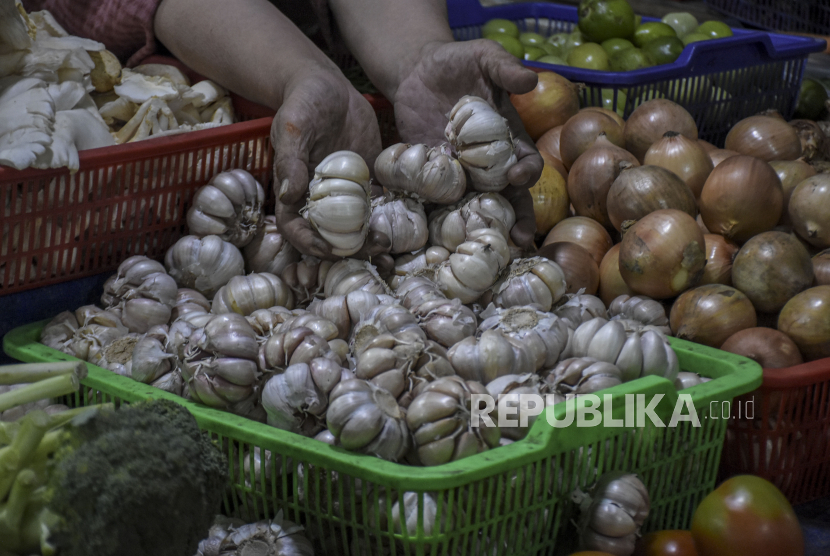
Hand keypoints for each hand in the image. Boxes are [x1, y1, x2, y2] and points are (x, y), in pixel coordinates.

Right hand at [272, 68, 390, 261]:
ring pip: (356, 227)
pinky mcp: (368, 182)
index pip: (296, 228)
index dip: (309, 243)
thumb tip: (288, 196)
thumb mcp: (293, 128)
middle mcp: (320, 199)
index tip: (329, 250)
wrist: (329, 87)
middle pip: (330, 236)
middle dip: (350, 250)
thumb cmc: (302, 103)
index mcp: (294, 191)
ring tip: (390, 248)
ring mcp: (346, 193)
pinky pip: (378, 205)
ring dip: (371, 241)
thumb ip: (290, 162)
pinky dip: (390, 218)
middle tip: (374, 251)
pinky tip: (407, 225)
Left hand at [392, 39, 543, 247]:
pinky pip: (438, 199)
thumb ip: (505, 69)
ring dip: (481, 226)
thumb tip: (530, 79)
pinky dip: (438, 215)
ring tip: (482, 246)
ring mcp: (461, 173)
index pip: (526, 162)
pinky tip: (438, 234)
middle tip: (520, 237)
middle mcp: (489, 162)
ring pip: (476, 205)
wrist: (417, 71)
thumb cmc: (458, 62)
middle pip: (509, 196)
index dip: (527, 172)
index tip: (518, 177)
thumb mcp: (484, 57)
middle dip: (517, 217)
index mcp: (509, 138)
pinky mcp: (432, 176)